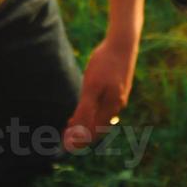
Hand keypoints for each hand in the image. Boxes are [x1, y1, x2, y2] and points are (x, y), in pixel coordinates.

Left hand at [64, 34, 138, 150]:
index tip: (64, 144)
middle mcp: (117, 105)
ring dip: (87, 123)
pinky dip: (93, 112)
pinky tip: (87, 105)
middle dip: (82, 133)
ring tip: (71, 122)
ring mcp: (119, 96)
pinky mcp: (119, 87)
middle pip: (98, 127)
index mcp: (110, 108)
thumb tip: (78, 132)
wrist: (122, 42)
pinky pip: (105, 107)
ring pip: (102, 117)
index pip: (93, 133)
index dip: (79, 140)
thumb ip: (85, 110)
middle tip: (65, 134)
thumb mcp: (91, 87)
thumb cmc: (105, 63)